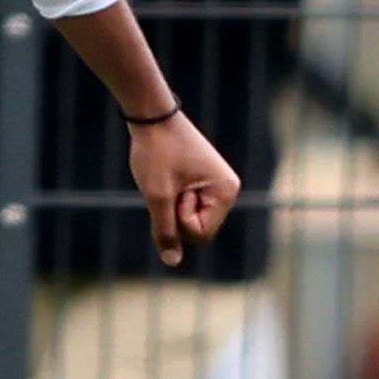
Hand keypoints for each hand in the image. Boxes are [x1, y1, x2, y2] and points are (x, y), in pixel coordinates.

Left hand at [126, 110, 240, 265]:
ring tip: (167, 176)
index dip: (179, 220)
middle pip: (197, 229)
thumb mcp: (157, 196)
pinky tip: (167, 175)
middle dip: (175, 212)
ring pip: (188, 218)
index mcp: (226, 191)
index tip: (174, 189)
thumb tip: (172, 262)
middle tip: (169, 181)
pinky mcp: (203, 181)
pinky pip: (185, 206)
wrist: (150, 115)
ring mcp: (216, 185)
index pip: (201, 235)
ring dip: (171, 204)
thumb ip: (165, 231)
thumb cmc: (156, 152)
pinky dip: (171, 197)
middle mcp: (227, 189)